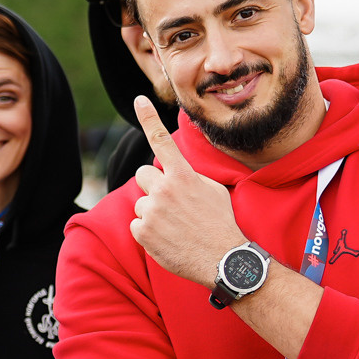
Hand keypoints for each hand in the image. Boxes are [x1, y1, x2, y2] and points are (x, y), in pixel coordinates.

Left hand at [129, 99, 244, 286]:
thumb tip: (174, 172)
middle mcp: (164, 190)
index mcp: (183, 176)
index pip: (161, 141)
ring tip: (174, 227)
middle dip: (152, 185)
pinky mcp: (143, 233)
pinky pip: (137, 225)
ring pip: (140, 203)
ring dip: (152, 212)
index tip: (139, 99)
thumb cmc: (221, 224)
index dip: (148, 118)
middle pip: (142, 175)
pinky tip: (167, 239)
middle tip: (170, 202)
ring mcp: (152, 211)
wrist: (222, 259)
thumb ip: (189, 177)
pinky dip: (148, 233)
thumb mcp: (213, 191)